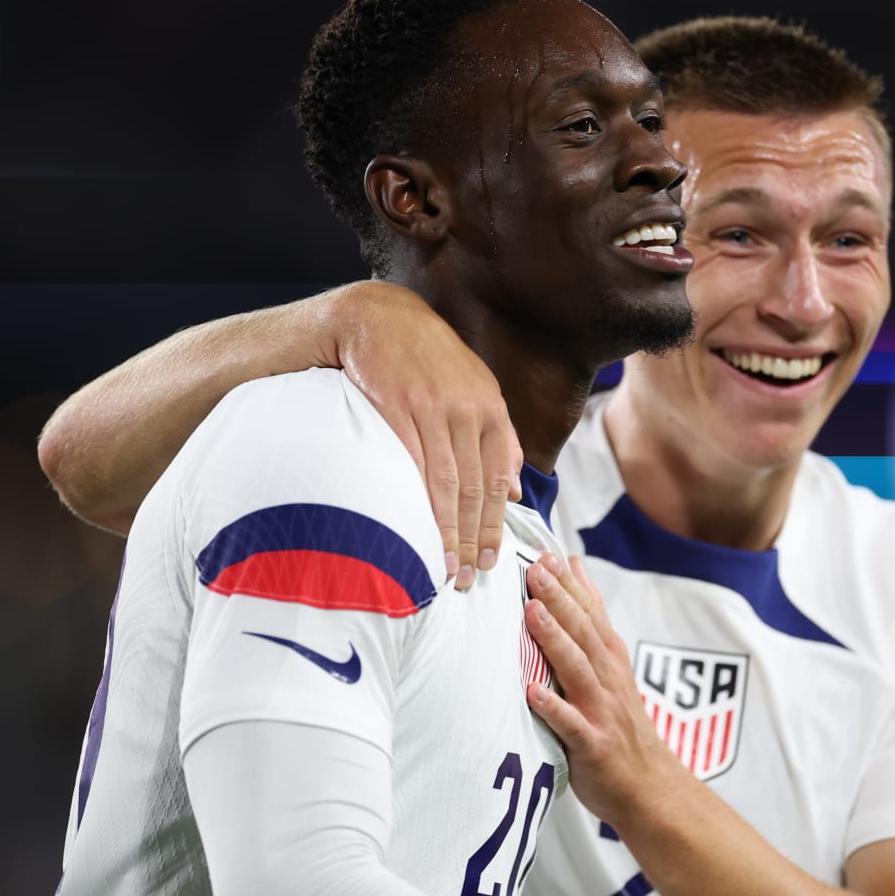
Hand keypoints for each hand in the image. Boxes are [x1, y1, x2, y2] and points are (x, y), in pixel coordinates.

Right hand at [331, 281, 521, 590]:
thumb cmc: (428, 359)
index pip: (498, 478)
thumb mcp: (476, 388)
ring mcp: (432, 408)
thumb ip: (500, 438)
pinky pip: (411, 463)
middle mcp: (467, 409)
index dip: (495, 524)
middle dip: (473, 537)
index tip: (491, 560)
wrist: (378, 318)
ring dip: (448, 531)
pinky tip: (416, 529)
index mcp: (490, 407)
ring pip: (446, 482)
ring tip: (446, 567)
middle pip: (474, 488)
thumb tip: (516, 489)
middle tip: (468, 577)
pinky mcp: (397, 406)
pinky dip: (416, 502)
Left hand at [523, 554, 689, 828]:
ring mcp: (601, 712)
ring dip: (555, 640)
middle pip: (584, 633)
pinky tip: (533, 693)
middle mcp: (608, 681)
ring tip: (533, 613)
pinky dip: (554, 709)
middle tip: (536, 569)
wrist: (651, 787)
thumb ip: (591, 621)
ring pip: (577, 670)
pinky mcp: (592, 745)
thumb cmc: (622, 726)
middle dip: (560, 599)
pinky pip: (571, 725)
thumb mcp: (612, 667)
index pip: (591, 615)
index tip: (549, 555)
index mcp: (610, 662)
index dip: (571, 585)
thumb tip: (576, 570)